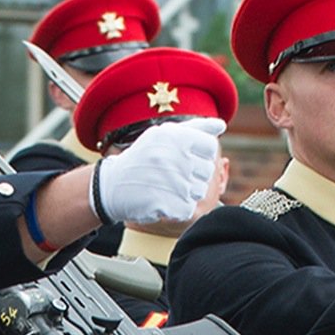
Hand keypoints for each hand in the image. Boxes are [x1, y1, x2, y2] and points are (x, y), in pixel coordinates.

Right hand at [92, 119, 222, 229]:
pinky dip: (177, 209)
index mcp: (175, 137)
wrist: (113, 185)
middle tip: (171, 176)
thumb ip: (196, 129)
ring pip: (199, 192)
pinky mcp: (163, 203)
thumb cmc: (144, 157)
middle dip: (193, 176)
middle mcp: (173, 156)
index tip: (183, 159)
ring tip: (166, 188)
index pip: (210, 148)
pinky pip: (187, 209)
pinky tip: (162, 200)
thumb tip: (222, 124)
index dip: (200, 156)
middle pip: (207, 172)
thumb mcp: (165, 135)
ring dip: (186, 193)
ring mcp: (168, 181)